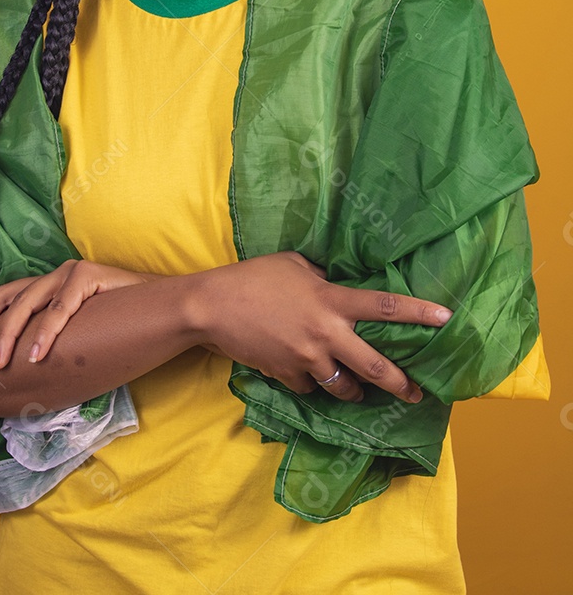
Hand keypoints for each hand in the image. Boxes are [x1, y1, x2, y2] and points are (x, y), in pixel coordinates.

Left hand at [0, 260, 154, 368]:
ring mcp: (70, 273)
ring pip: (28, 302)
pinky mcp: (89, 276)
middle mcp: (54, 275)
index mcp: (48, 286)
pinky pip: (60, 309)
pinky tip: (36, 353)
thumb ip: (55, 341)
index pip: (3, 292)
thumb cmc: (124, 326)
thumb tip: (27, 370)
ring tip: (0, 362)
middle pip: (7, 296)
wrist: (166, 308)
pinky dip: (46, 332)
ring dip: (10, 334)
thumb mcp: (79, 335)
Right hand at [191, 251, 452, 403]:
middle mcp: (325, 333)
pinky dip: (313, 384)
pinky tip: (309, 375)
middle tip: (417, 393)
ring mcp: (306, 359)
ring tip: (362, 391)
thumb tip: (336, 286)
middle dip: (401, 384)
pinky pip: (310, 387)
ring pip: (344, 387)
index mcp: (330, 300)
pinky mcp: (287, 375)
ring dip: (356, 391)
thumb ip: (321, 279)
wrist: (212, 307)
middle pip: (375, 366)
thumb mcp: (294, 265)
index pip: (383, 306)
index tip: (447, 318)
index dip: (418, 312)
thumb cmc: (254, 277)